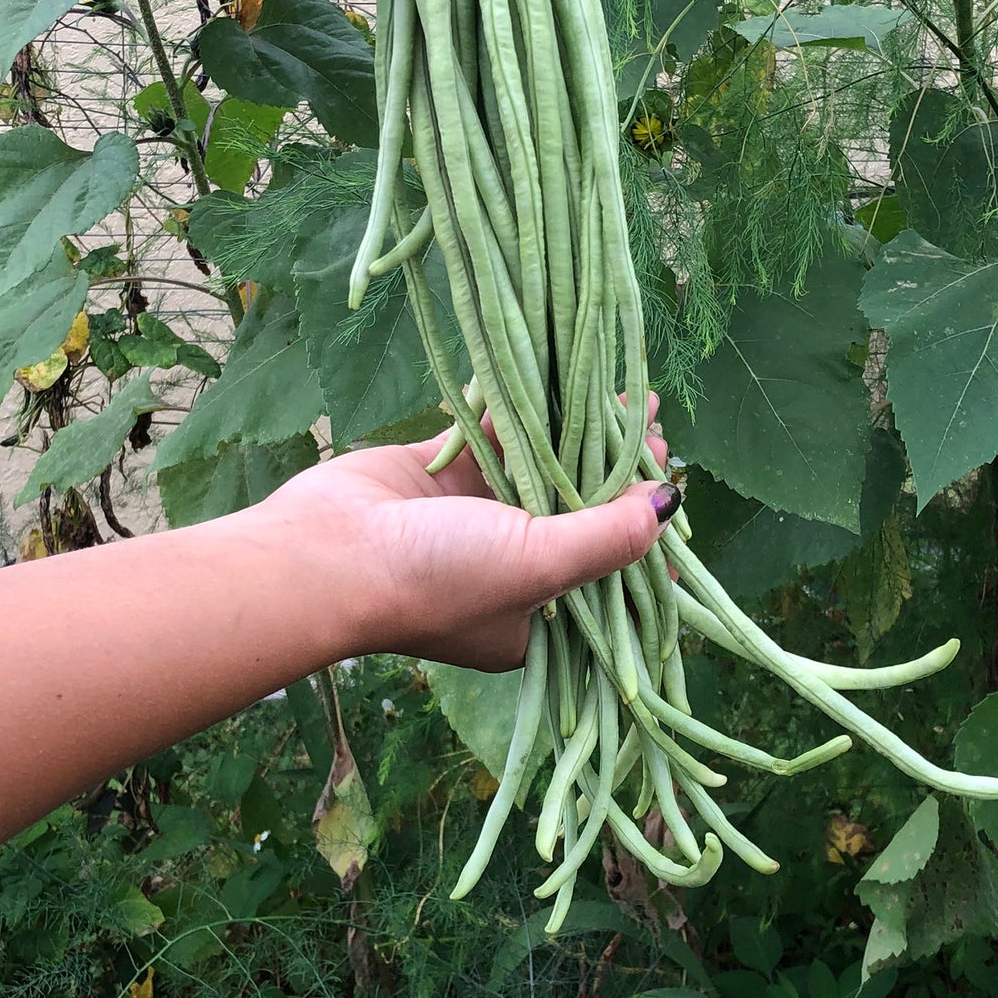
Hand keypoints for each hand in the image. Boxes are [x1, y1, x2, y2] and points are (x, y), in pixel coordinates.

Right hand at [250, 396, 674, 671]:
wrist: (324, 554)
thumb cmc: (436, 577)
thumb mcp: (538, 566)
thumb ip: (606, 537)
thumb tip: (668, 505)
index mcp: (535, 616)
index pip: (608, 571)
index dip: (643, 529)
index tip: (672, 484)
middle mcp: (508, 569)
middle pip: (579, 512)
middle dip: (616, 469)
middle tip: (655, 428)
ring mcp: (473, 519)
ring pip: (541, 469)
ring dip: (579, 433)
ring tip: (624, 396)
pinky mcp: (440, 475)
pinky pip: (493, 438)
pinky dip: (523, 412)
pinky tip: (557, 380)